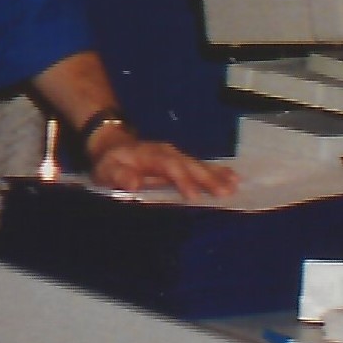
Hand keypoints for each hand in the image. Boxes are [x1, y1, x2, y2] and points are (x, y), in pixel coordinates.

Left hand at [90, 129, 236, 199]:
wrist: (114, 145)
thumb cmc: (110, 164)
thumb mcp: (106, 170)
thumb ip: (118, 175)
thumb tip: (132, 182)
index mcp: (149, 155)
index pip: (168, 166)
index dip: (181, 180)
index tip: (193, 196)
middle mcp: (167, 153)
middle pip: (189, 164)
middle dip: (206, 178)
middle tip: (225, 192)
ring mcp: (176, 155)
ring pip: (198, 164)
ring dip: (217, 175)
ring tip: (235, 185)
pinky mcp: (182, 161)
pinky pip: (201, 165)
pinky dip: (217, 171)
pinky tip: (234, 177)